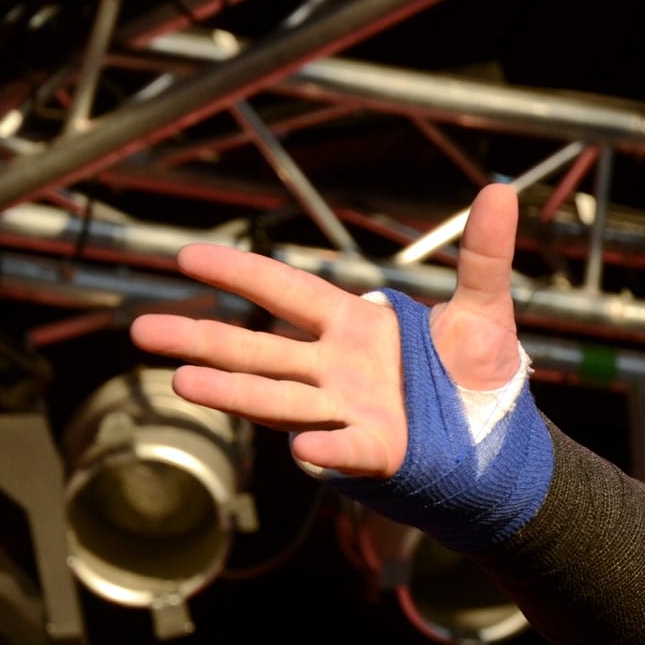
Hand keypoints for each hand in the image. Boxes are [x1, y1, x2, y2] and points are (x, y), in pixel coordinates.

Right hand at [130, 184, 524, 476]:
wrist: (504, 441)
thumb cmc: (481, 374)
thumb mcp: (486, 309)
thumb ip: (484, 254)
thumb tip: (501, 190)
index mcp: (356, 327)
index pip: (286, 292)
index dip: (240, 273)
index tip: (187, 255)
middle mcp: (338, 369)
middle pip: (258, 350)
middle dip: (202, 340)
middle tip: (140, 332)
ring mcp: (349, 412)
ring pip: (279, 399)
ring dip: (234, 392)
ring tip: (182, 383)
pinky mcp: (377, 454)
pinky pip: (346, 450)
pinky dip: (327, 450)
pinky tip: (305, 449)